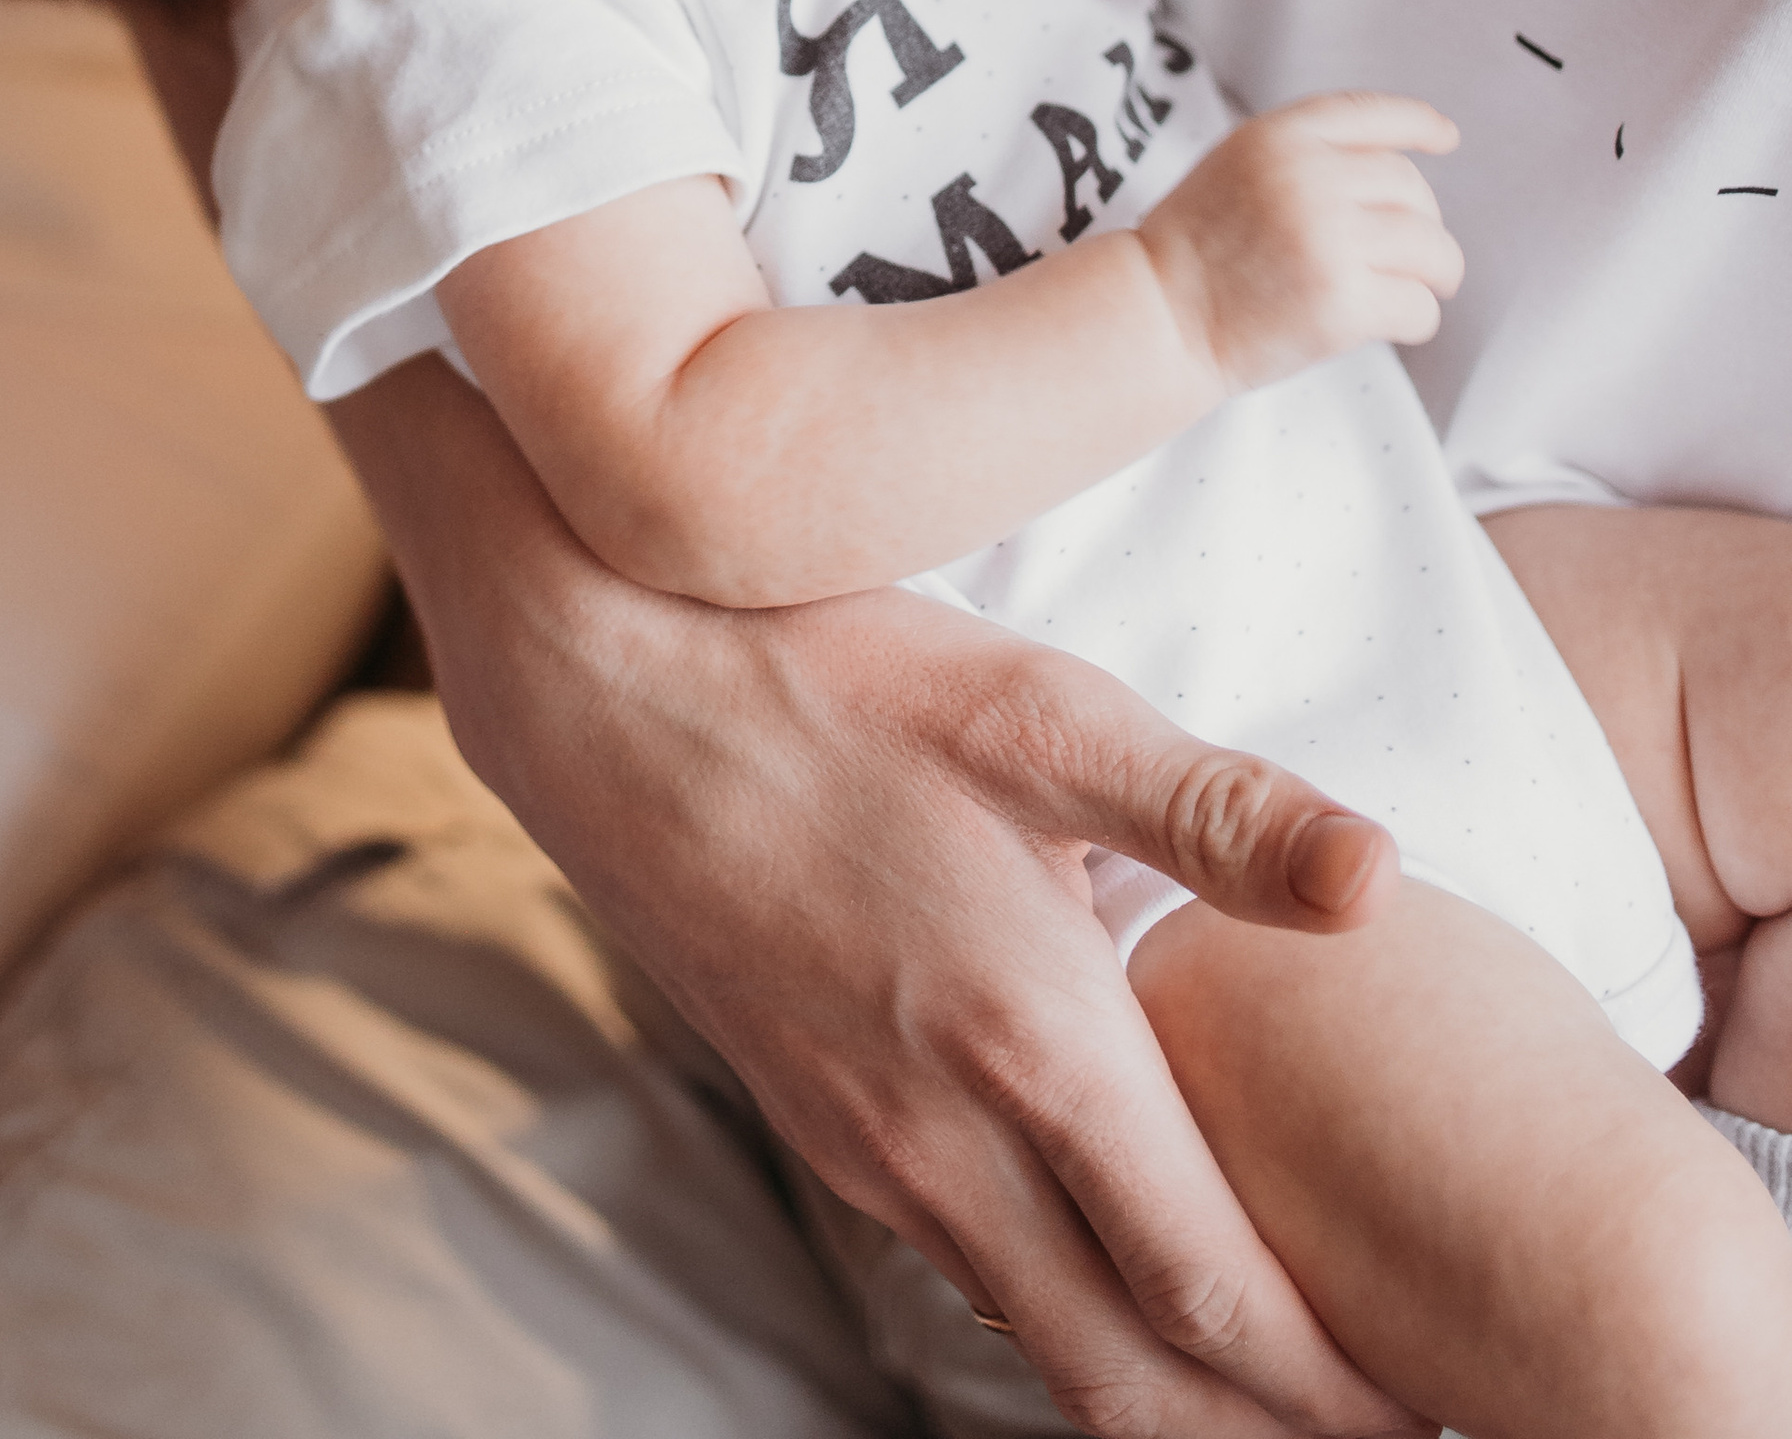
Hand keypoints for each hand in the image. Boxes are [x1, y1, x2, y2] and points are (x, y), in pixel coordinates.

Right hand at [343, 354, 1412, 1438]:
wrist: (596, 685)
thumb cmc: (826, 670)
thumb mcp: (1034, 709)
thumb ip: (1215, 808)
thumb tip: (1384, 876)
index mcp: (1028, 1046)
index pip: (1211, 1291)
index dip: (1336, 1377)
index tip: (1435, 1397)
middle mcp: (943, 1138)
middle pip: (1127, 1377)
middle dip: (1263, 1429)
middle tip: (1384, 1436)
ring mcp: (865, 1147)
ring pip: (1039, 1342)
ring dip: (1163, 1396)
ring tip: (1280, 1397)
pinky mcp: (815, 1125)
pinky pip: (965, 1276)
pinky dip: (1064, 1326)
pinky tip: (1116, 1291)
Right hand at [1139, 96, 1462, 395]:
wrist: (1156, 315)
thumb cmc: (1190, 252)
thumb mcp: (1232, 167)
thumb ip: (1300, 156)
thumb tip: (1387, 169)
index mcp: (1278, 136)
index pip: (1370, 114)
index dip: (1417, 124)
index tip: (1446, 137)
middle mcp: (1308, 177)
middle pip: (1412, 189)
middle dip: (1424, 225)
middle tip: (1418, 255)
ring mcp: (1329, 239)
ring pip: (1431, 249)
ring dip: (1435, 274)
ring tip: (1421, 289)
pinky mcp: (1342, 302)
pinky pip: (1419, 306)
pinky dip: (1417, 318)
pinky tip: (1391, 322)